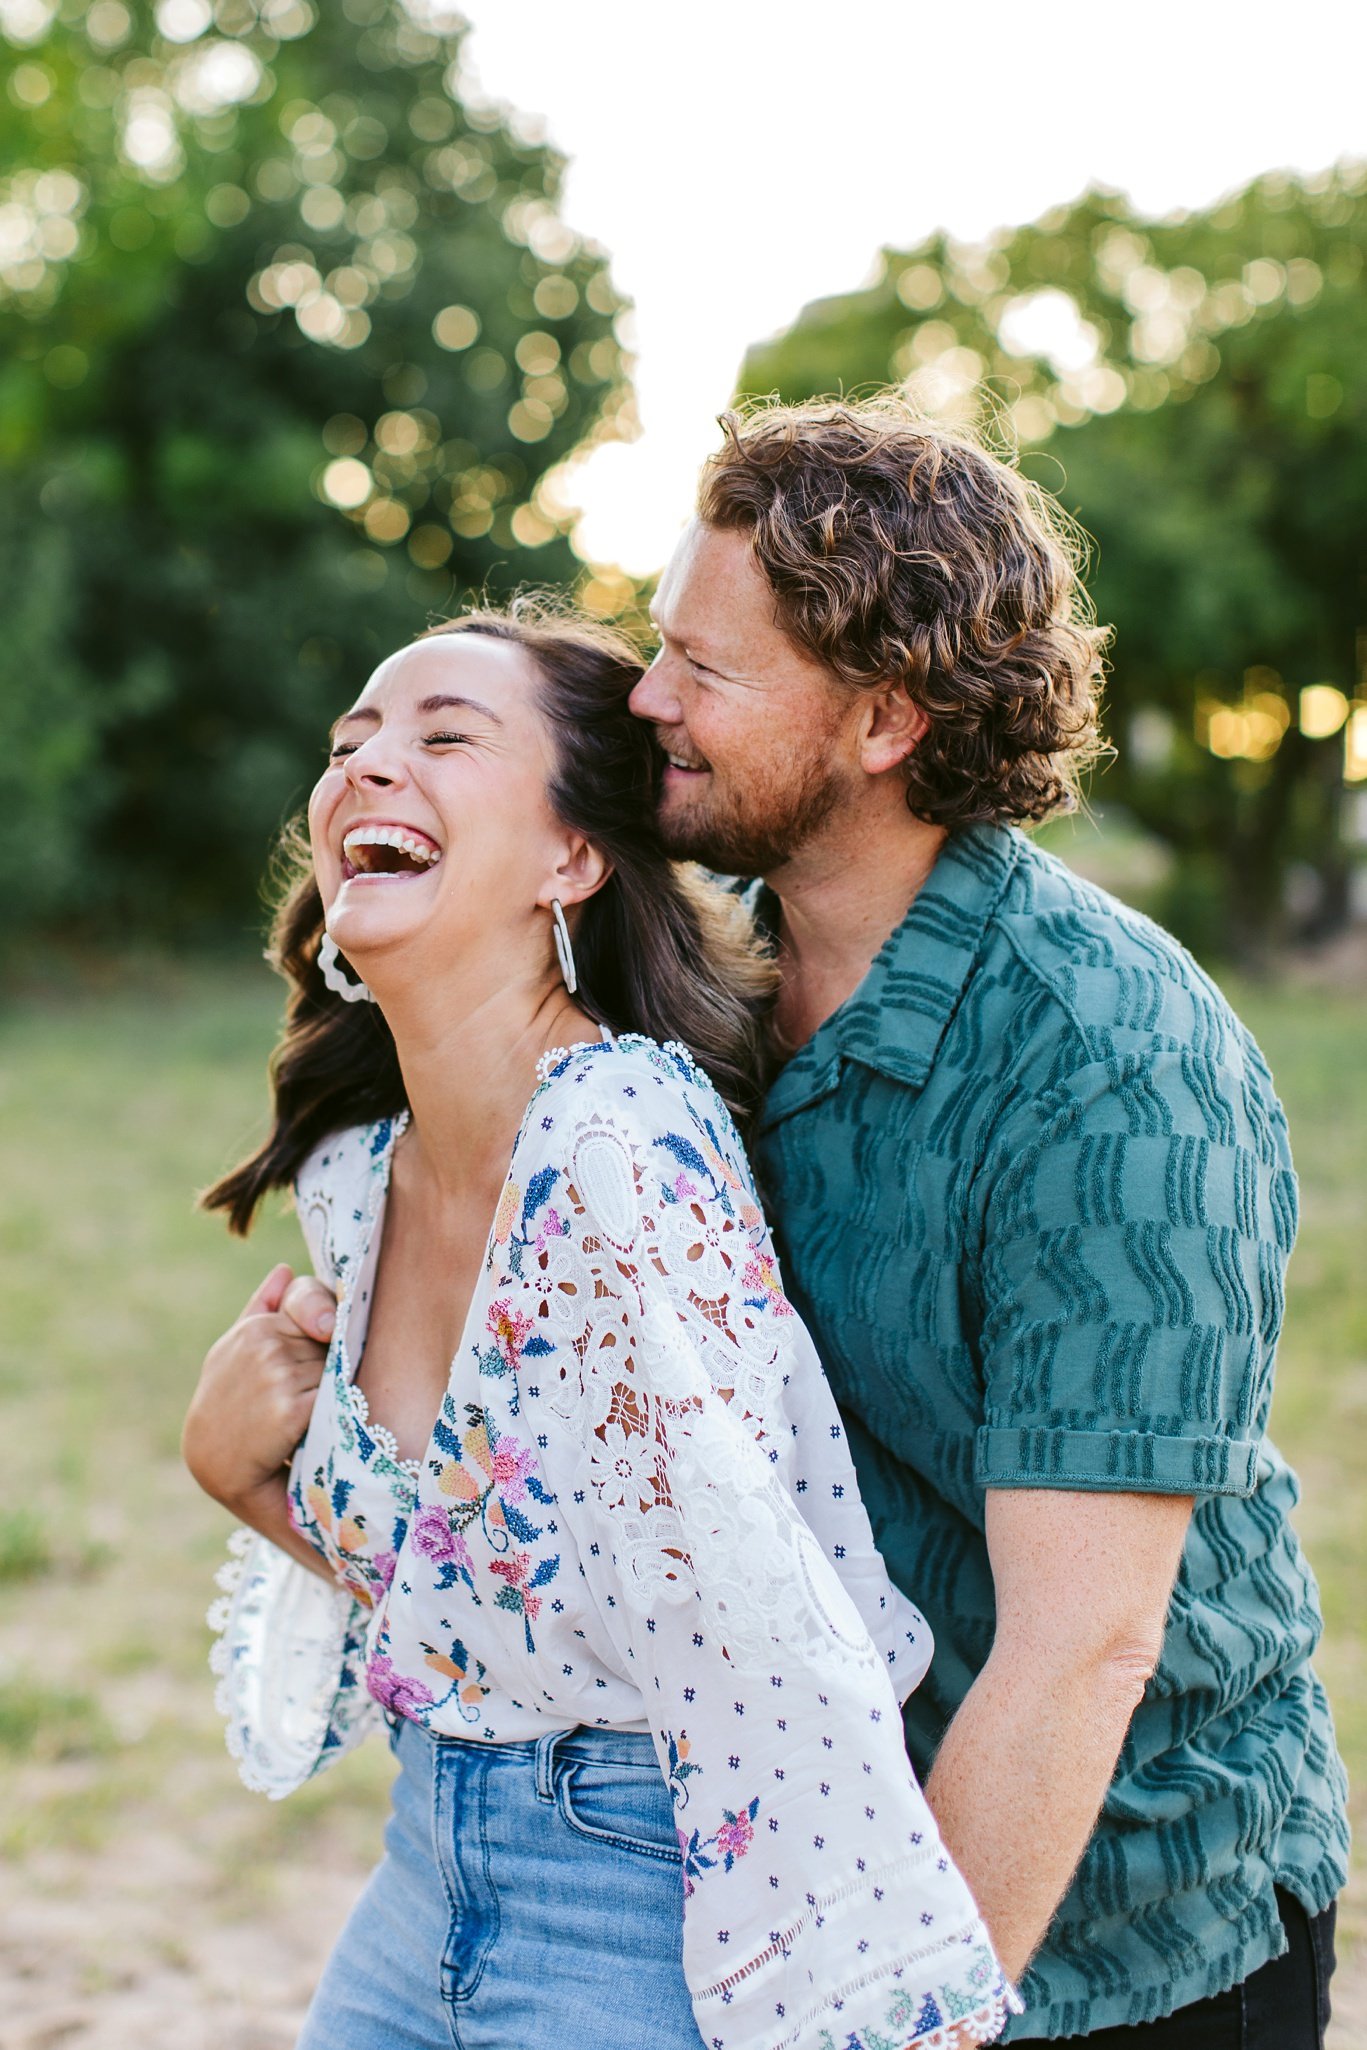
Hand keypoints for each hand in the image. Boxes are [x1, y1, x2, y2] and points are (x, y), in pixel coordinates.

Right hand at [182, 1263, 337, 1514]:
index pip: (314, 1302)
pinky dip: (333, 1409)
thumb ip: (262, 1309)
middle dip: (328, 1363)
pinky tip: (313, 1424)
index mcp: (256, 1327)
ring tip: (303, 1412)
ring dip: (333, 1389)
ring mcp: (276, 1373)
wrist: (215, 1464)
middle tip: (300, 1395)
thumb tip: (284, 1270)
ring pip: (335, 1368)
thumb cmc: (228, 1405)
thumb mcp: (235, 1353)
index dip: (325, 1325)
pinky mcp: (289, 1407)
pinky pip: (334, 1396)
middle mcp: (264, 1343)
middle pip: (331, 1341)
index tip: (322, 1344)